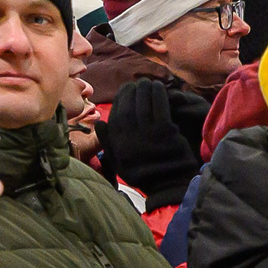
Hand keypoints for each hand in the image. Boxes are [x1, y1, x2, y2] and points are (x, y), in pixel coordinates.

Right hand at [100, 78, 206, 206]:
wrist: (168, 185)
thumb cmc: (143, 174)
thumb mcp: (118, 163)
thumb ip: (108, 143)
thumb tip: (99, 123)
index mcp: (117, 143)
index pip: (115, 115)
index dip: (120, 100)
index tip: (124, 91)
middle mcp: (129, 137)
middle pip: (129, 106)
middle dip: (132, 91)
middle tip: (136, 84)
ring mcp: (147, 133)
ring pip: (143, 104)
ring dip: (145, 90)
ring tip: (147, 82)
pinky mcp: (165, 131)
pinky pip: (159, 107)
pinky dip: (158, 94)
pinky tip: (159, 87)